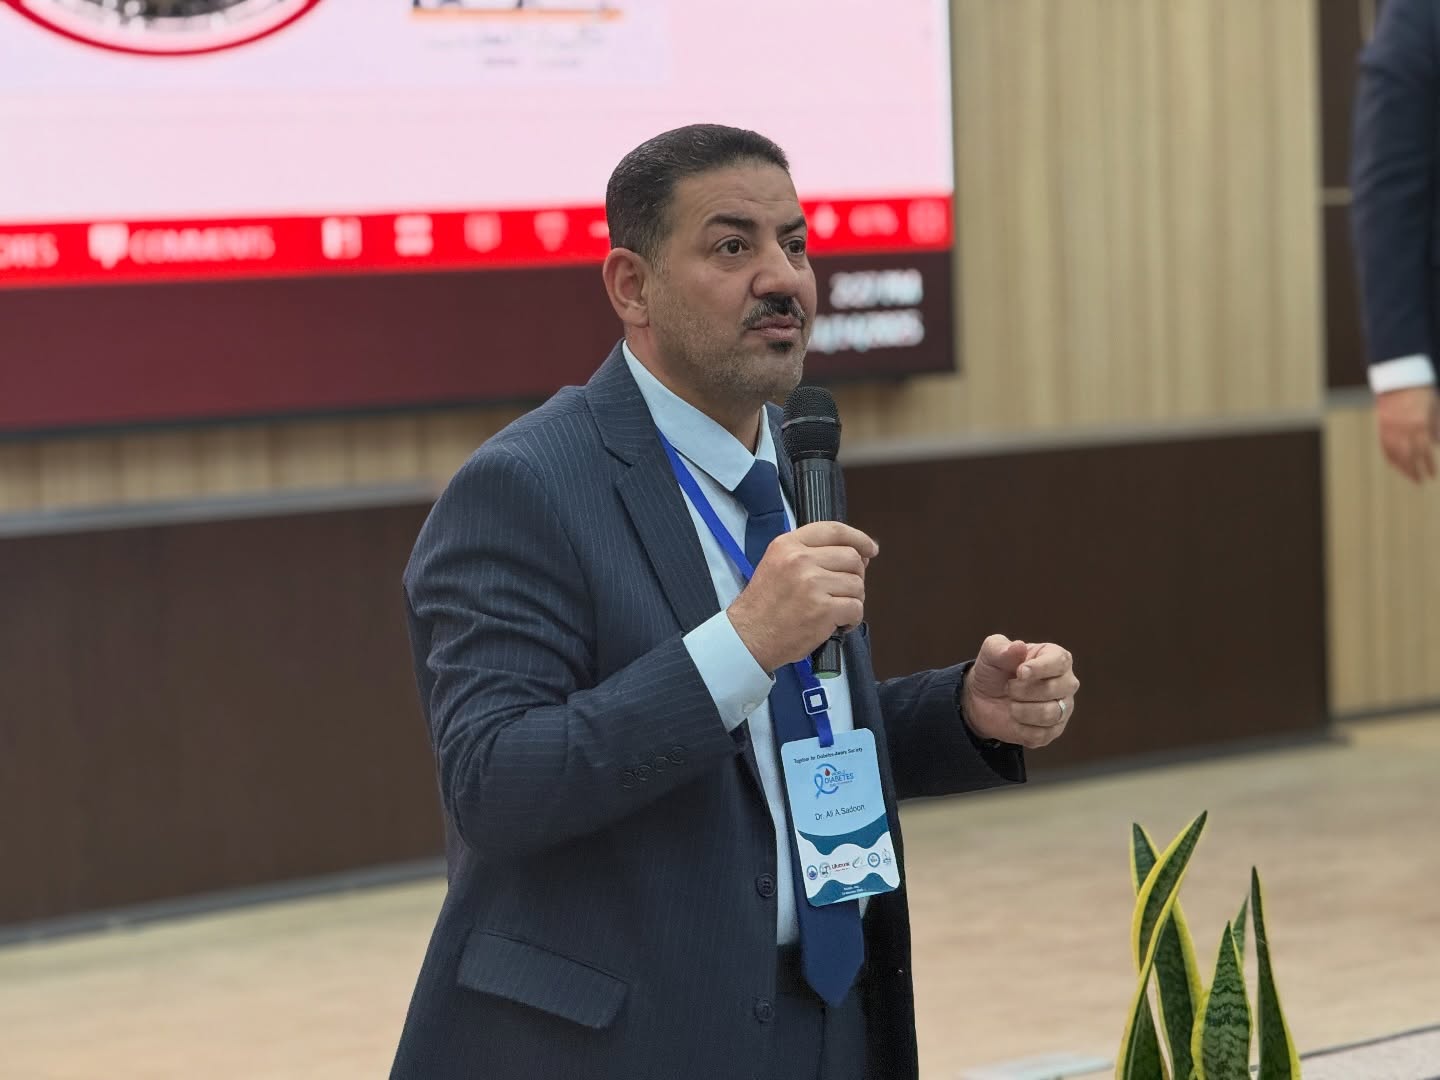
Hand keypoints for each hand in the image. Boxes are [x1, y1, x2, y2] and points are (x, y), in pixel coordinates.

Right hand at [727, 521, 877, 672]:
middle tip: (843, 591)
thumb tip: (857, 555)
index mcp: (788, 545)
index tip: (870, 549)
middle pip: (851, 557)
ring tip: (836, 610)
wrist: (749, 636)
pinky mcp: (823, 609)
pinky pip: (856, 608)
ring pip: (857, 584)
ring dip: (853, 599)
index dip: (858, 538)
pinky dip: (853, 619)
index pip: (834, 530)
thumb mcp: (777, 564)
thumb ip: (809, 554)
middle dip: (856, 575)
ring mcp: (812, 584)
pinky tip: (838, 624)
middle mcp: (800, 560)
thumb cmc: (765, 605)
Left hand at [962, 634, 1077, 749]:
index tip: (1019, 672)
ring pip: (1050, 714)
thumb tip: (1019, 646)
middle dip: (1024, 690)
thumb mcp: (990, 653)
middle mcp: (1066, 683)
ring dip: (1021, 710)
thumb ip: (1001, 648)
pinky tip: (1014, 719)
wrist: (982, 699)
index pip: (1060, 662)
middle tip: (1008, 687)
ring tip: (1011, 704)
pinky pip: (1041, 734)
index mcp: (1056, 658)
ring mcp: (1063, 709)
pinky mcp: (1053, 731)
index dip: (1040, 668)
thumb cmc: (994, 670)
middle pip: (1055, 689)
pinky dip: (1020, 728)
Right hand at [1376, 385, 1439, 482]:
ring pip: (1395, 453)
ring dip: (1402, 467)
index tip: (1431, 475)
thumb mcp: (1434, 407)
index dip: (1428, 464)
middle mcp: (1404, 429)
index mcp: (1419, 424)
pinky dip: (1390, 457)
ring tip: (1408, 476)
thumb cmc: (1420, 392)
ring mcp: (1391, 429)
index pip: (1424, 451)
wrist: (1398, 381)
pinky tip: (1395, 465)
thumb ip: (1435, 426)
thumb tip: (1435, 443)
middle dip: (1414, 471)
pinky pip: (1385, 446)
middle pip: (1409, 456)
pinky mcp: (1382, 427)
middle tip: (1419, 481)